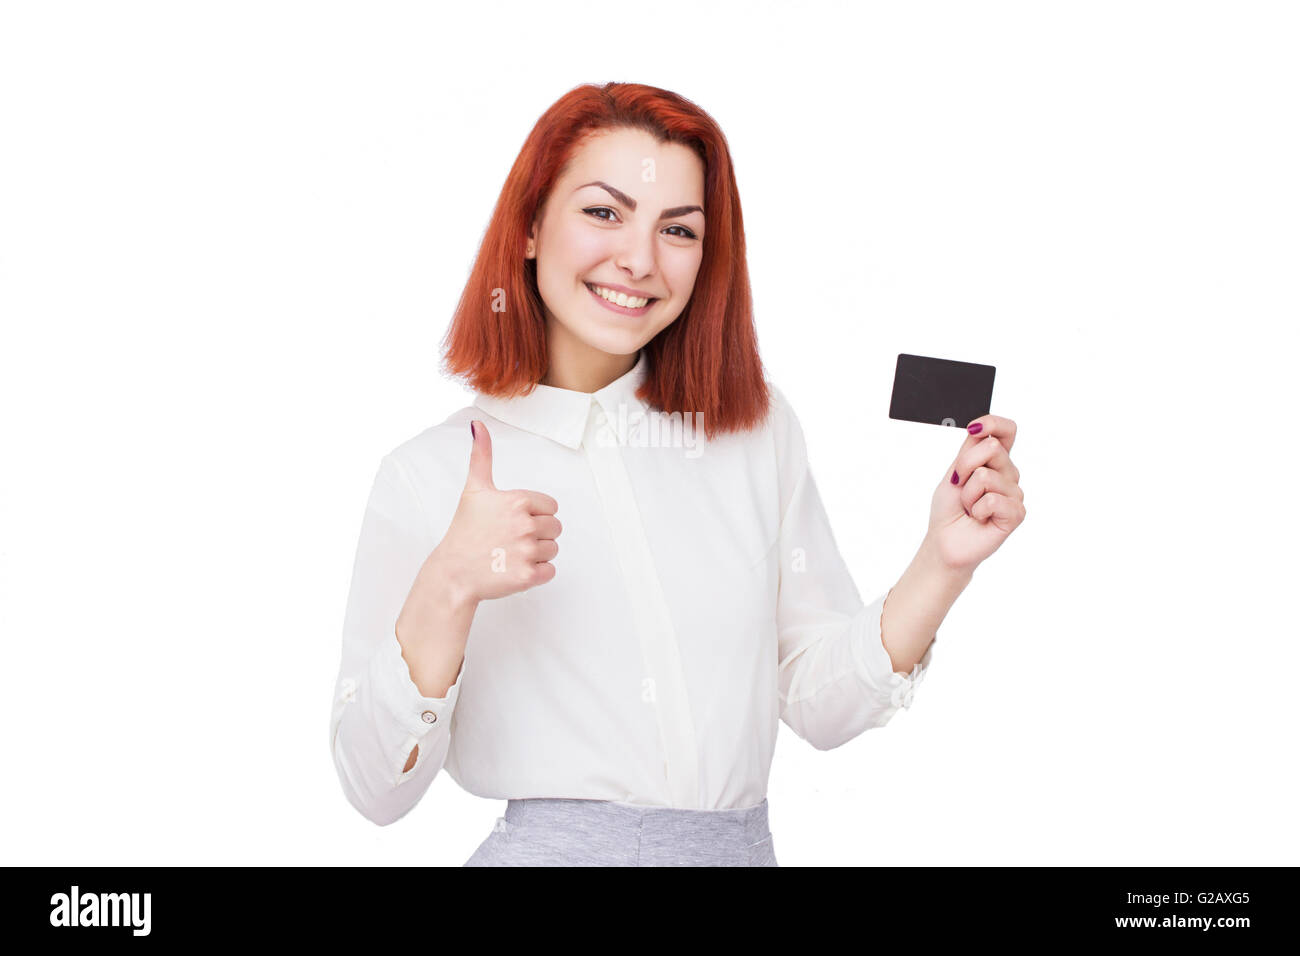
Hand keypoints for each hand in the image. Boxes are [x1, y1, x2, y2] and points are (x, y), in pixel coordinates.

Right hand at [424, 419, 562, 602]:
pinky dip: (537, 573)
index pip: (551, 507)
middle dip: (537, 534)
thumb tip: (477, 425)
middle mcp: (525, 524)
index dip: (534, 514)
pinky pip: (550, 571)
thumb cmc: (465, 530)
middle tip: (510, 539)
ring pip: (553, 550)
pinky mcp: (528, 576)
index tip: (512, 521)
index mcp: (518, 501)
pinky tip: (514, 568)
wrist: (453, 572)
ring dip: (537, 554)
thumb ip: (481, 456)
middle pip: (556, 528)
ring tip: (510, 554)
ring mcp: (527, 551)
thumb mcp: (474, 490)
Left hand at [926, 414, 1025, 571]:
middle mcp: (1008, 474)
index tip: (973, 429)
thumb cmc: (949, 509)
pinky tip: (979, 518)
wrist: (945, 541)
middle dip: (965, 466)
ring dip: (968, 494)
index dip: (992, 423)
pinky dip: (977, 510)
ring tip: (970, 507)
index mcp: (995, 461)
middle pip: (992, 447)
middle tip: (960, 487)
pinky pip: (992, 500)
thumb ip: (970, 449)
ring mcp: (1014, 493)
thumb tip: (979, 429)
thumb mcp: (954, 472)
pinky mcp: (1016, 513)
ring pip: (987, 476)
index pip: (1006, 430)